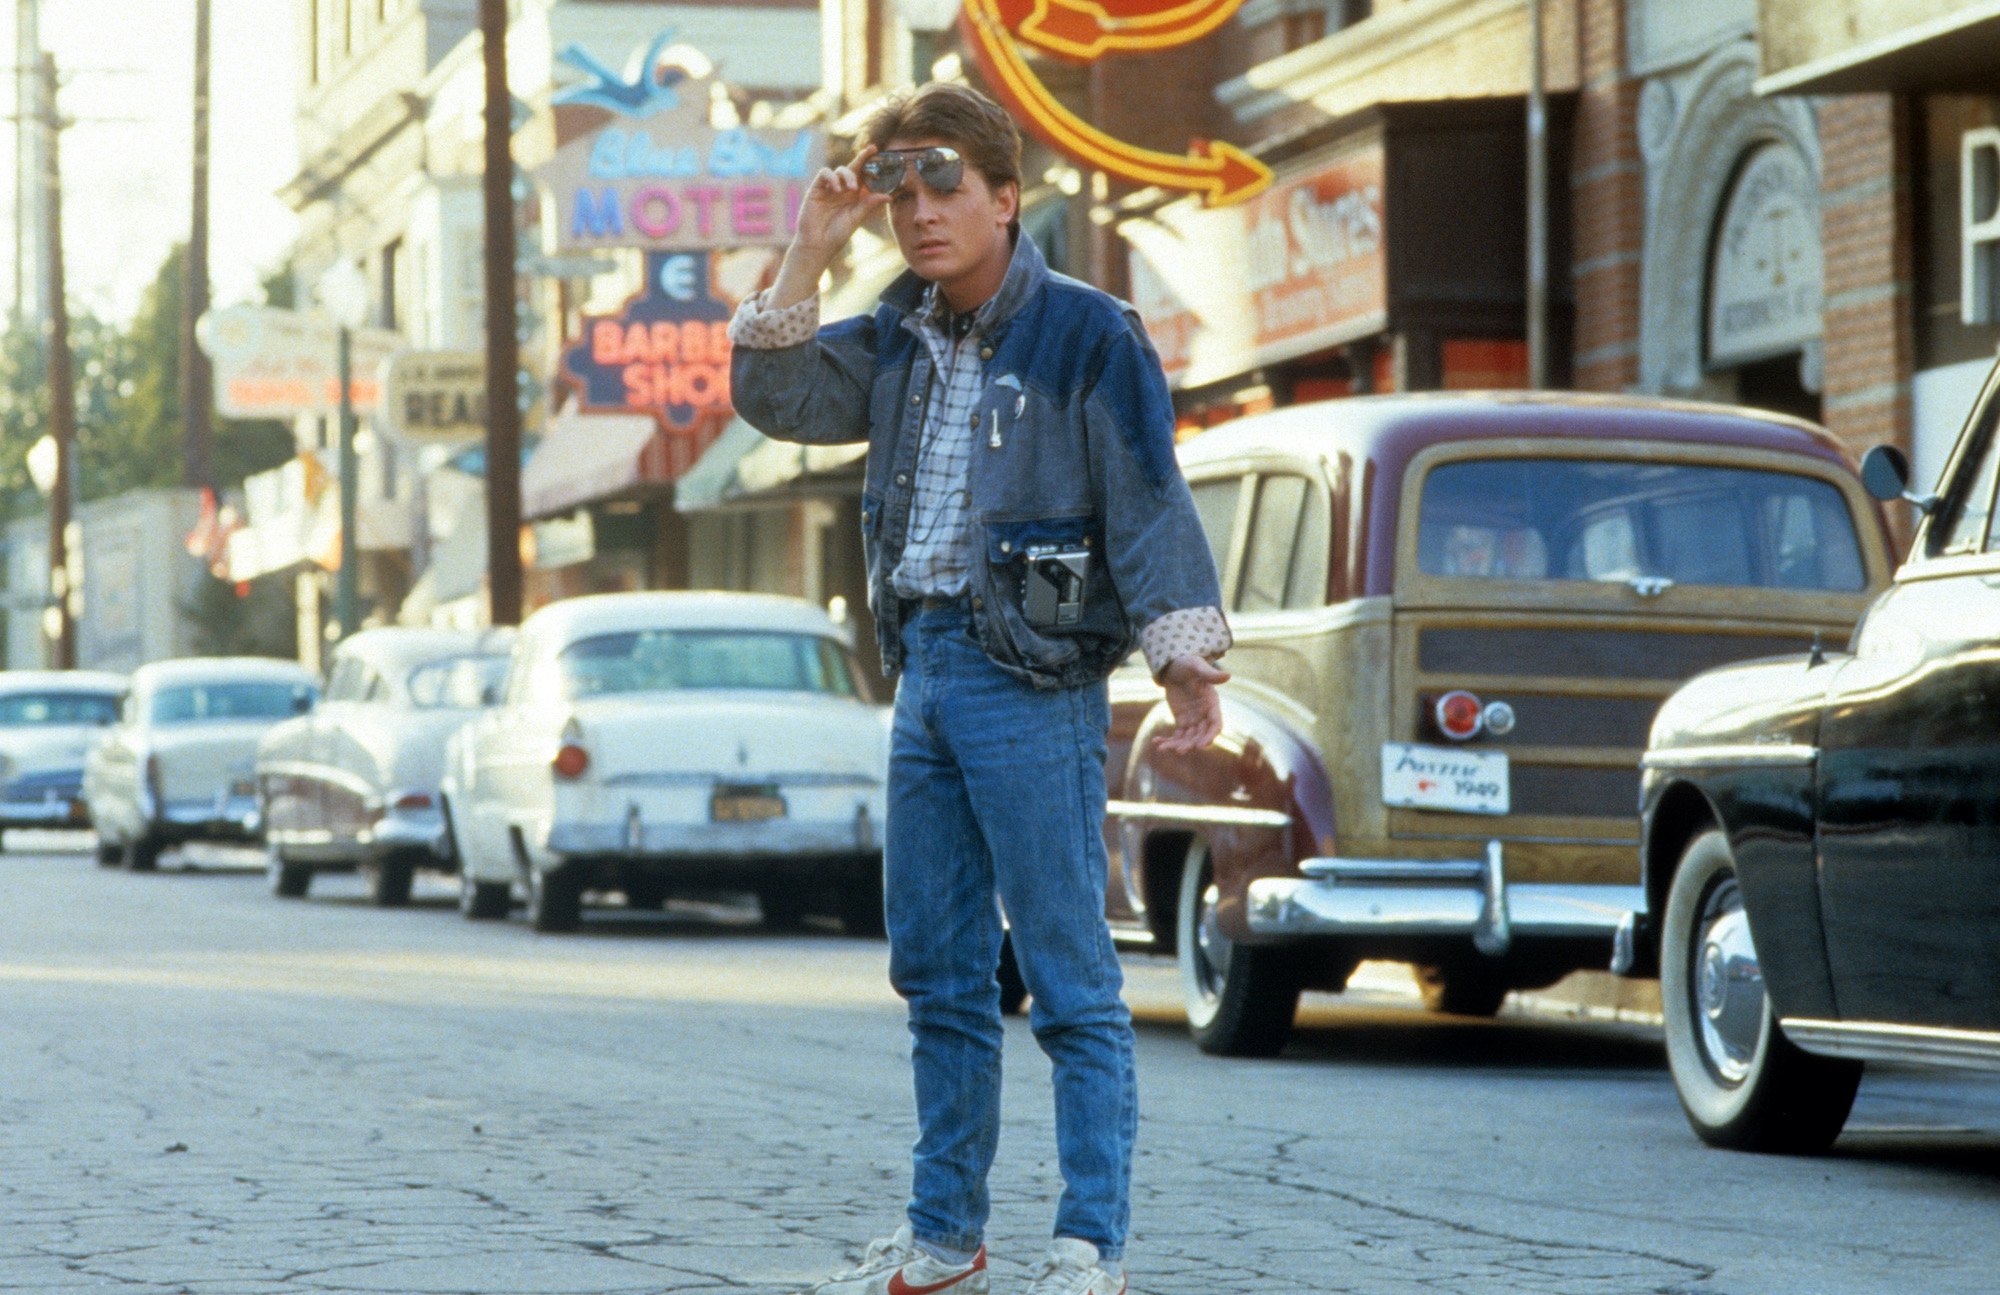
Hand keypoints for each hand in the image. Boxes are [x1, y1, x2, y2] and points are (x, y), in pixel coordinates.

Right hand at [768, 144, 892, 308]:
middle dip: (861, 158)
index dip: (869, 163)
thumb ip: (869, 205)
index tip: (877, 150)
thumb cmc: (837, 234)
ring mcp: (829, 188)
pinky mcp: (816, 189)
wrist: (818, 244)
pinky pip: (824, 174)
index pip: (863, 176)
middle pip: (852, 168)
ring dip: (848, 175)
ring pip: (840, 169)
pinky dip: (832, 177)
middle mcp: (843, 190)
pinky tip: (837, 189)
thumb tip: (888, 196)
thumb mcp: (856, 218)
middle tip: (870, 152)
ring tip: (851, 189)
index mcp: (854, 197)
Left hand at [1152, 656, 1229, 753]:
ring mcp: (1193, 720)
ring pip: (1188, 738)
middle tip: (1179, 751)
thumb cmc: (1188, 663)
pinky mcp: (1181, 721)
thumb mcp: (1197, 666)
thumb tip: (1228, 676)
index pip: (1215, 724)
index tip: (1202, 746)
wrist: (1173, 666)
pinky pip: (1176, 735)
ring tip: (1163, 749)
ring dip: (1177, 745)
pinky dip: (1167, 740)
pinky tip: (1156, 743)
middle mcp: (1205, 715)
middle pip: (1201, 735)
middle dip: (1191, 744)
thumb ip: (1210, 674)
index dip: (1210, 735)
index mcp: (1212, 703)